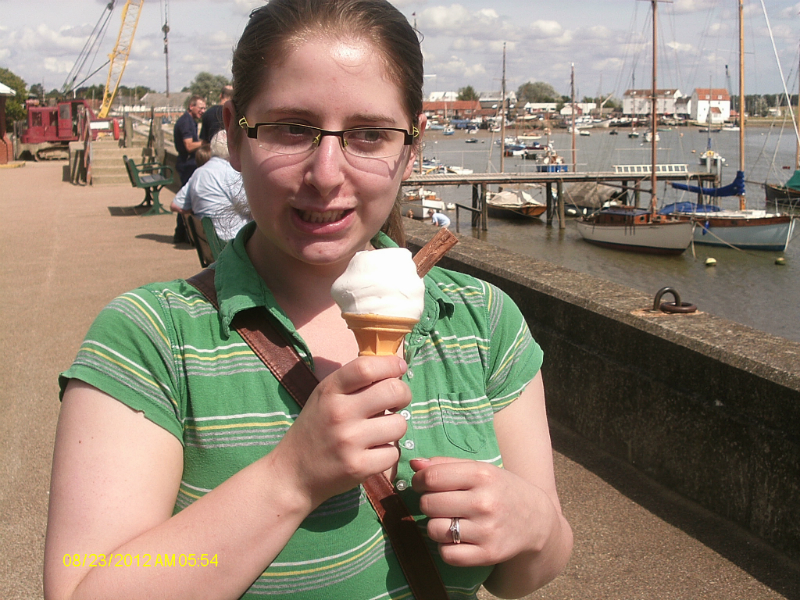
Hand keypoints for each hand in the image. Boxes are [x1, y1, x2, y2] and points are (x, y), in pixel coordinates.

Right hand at [274, 355, 410, 506]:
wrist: (293, 473)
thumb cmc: (315, 429)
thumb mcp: (324, 397)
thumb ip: (354, 382)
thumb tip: (395, 367)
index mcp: (330, 391)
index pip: (367, 367)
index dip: (391, 364)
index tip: (399, 367)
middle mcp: (339, 413)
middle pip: (393, 391)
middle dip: (403, 395)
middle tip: (396, 403)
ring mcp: (349, 441)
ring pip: (399, 424)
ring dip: (395, 427)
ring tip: (380, 431)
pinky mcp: (359, 467)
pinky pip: (394, 453)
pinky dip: (388, 453)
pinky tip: (373, 452)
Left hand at [410, 456, 548, 566]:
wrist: (537, 520)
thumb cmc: (501, 489)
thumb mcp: (480, 469)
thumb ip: (446, 464)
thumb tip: (415, 464)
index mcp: (482, 475)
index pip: (431, 478)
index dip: (419, 481)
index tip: (421, 484)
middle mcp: (485, 502)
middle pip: (429, 504)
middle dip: (427, 503)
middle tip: (438, 503)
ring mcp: (487, 530)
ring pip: (434, 529)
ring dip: (435, 526)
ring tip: (447, 520)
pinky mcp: (488, 554)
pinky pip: (447, 554)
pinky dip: (445, 548)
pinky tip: (455, 538)